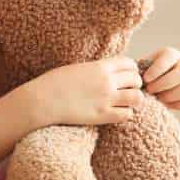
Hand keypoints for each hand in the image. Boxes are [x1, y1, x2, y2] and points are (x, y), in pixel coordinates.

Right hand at [26, 56, 143, 127]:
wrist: (42, 101)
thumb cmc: (55, 83)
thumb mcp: (78, 68)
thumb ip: (96, 68)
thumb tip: (108, 70)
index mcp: (100, 67)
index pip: (130, 63)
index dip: (131, 69)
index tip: (126, 75)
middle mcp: (106, 81)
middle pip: (136, 79)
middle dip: (134, 84)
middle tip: (127, 89)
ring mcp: (106, 99)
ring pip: (137, 97)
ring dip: (134, 99)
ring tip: (125, 102)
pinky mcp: (102, 116)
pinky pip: (127, 115)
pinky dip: (125, 114)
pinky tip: (116, 112)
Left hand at [141, 47, 179, 111]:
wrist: (143, 95)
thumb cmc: (137, 82)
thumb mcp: (136, 74)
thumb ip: (139, 73)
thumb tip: (142, 79)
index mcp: (170, 54)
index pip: (170, 56)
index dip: (158, 68)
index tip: (145, 79)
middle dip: (165, 83)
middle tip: (150, 91)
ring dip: (174, 94)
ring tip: (158, 99)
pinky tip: (167, 105)